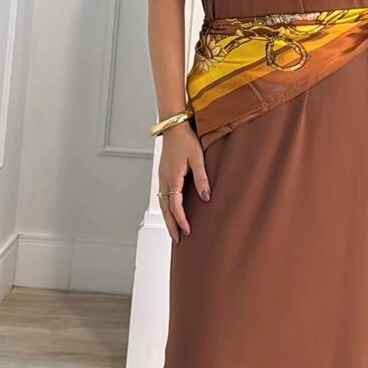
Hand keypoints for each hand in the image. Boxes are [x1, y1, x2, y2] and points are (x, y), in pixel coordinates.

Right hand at [158, 122, 210, 242]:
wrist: (173, 127)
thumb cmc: (186, 140)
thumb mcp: (198, 158)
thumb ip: (202, 178)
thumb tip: (206, 197)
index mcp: (173, 178)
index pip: (175, 205)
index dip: (181, 219)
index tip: (187, 231)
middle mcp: (164, 180)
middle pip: (165, 208)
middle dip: (171, 225)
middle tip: (177, 239)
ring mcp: (161, 177)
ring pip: (161, 203)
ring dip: (167, 218)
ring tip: (173, 230)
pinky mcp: (163, 175)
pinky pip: (162, 196)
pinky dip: (165, 208)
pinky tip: (170, 211)